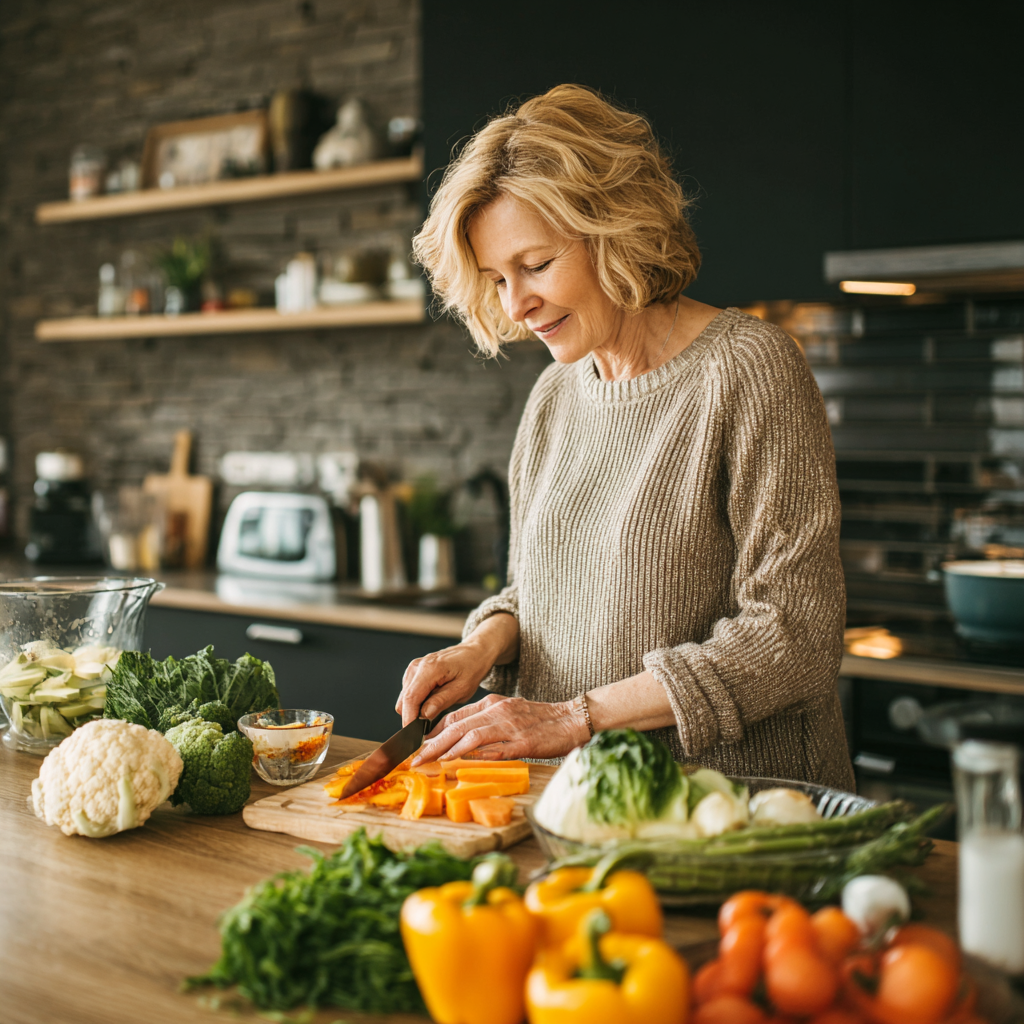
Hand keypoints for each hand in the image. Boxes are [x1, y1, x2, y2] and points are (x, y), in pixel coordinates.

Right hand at [395, 641, 493, 725]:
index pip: (411, 699)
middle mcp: (417, 666)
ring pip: (405, 698)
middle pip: (404, 701)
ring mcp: (414, 668)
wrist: (474, 653)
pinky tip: (433, 702)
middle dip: (413, 717)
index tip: (413, 737)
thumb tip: (423, 716)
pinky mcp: (414, 672)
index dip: (409, 720)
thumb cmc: (471, 669)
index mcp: (429, 669)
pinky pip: (409, 693)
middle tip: (429, 728)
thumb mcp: (462, 689)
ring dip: (416, 709)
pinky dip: (418, 702)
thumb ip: (441, 702)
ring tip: (436, 710)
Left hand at [412, 694, 588, 763]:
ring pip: (469, 735)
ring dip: (444, 749)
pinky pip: (492, 748)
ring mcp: (509, 726)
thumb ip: (488, 723)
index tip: (418, 744)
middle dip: (431, 742)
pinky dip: (471, 755)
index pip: (456, 716)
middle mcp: (497, 711)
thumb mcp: (510, 713)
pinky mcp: (522, 742)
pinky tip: (457, 762)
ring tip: (427, 761)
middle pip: (456, 726)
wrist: (573, 719)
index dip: (434, 730)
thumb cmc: (542, 721)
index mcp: (493, 703)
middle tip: (413, 757)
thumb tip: (462, 742)